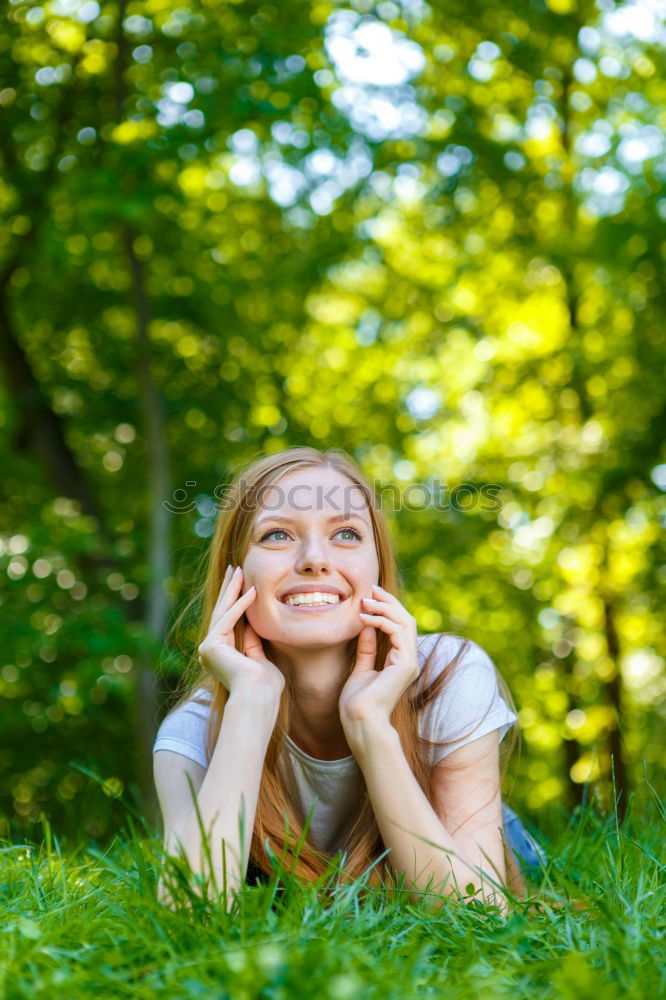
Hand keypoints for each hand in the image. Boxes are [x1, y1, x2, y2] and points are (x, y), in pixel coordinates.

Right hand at [197, 565, 284, 700]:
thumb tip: (253, 624)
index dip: (235, 600)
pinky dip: (241, 605)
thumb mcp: (260, 659)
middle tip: (234, 568)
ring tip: (239, 570)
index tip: (242, 582)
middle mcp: (210, 651)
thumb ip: (253, 643)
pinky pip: (229, 620)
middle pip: (221, 612)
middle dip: (229, 589)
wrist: (258, 699)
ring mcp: (208, 648)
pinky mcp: (211, 646)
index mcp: (221, 655)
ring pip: (222, 612)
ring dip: (232, 590)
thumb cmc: (264, 686)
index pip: (228, 621)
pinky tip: (251, 590)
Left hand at [338, 584, 418, 733]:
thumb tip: (367, 626)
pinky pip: (398, 632)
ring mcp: (409, 662)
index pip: (400, 627)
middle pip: (406, 620)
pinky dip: (382, 620)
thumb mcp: (361, 669)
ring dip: (385, 607)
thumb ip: (367, 649)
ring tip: (365, 600)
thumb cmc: (357, 703)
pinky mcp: (405, 664)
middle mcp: (409, 660)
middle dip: (388, 602)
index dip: (387, 608)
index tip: (369, 596)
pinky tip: (365, 617)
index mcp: (400, 662)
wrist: (360, 721)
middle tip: (371, 589)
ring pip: (405, 622)